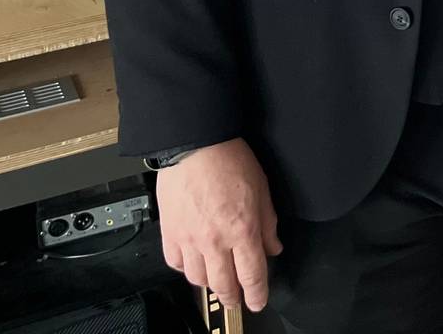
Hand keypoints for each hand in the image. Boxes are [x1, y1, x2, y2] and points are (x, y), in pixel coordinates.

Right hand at [155, 138, 282, 312]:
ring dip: (209, 284)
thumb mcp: (261, 187)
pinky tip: (192, 262)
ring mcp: (189, 239)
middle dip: (233, 297)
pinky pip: (175, 263)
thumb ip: (268, 221)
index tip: (258, 300)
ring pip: (198, 279)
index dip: (257, 293)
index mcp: (242, 229)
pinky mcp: (169, 232)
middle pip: (224, 285)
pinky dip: (184, 268)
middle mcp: (215, 240)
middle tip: (237, 298)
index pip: (252, 275)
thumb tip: (273, 245)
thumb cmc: (228, 157)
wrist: (194, 142)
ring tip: (216, 279)